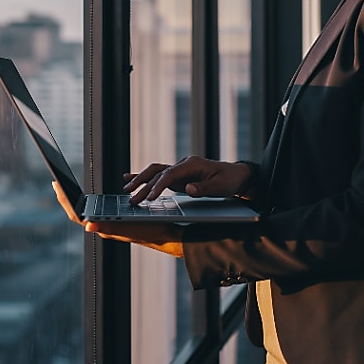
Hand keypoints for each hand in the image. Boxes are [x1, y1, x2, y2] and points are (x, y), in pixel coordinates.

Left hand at [50, 182, 183, 256]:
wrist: (166, 236)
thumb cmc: (150, 229)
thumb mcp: (129, 224)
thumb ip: (108, 225)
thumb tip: (86, 225)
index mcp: (103, 227)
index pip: (76, 214)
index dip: (65, 201)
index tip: (56, 185)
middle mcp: (104, 227)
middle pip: (78, 213)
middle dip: (66, 199)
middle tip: (56, 184)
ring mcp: (109, 225)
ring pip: (86, 213)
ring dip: (76, 201)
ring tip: (67, 188)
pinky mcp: (116, 222)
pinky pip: (96, 212)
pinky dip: (88, 203)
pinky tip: (88, 197)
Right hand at [123, 156, 252, 204]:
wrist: (236, 175)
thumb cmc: (229, 180)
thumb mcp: (220, 187)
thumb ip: (203, 188)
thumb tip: (187, 189)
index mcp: (192, 164)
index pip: (170, 175)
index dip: (158, 186)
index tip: (150, 198)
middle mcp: (183, 164)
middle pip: (159, 172)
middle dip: (143, 184)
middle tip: (132, 198)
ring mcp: (180, 170)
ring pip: (156, 172)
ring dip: (141, 180)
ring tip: (126, 189)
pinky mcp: (179, 177)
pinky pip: (159, 176)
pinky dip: (145, 177)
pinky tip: (131, 178)